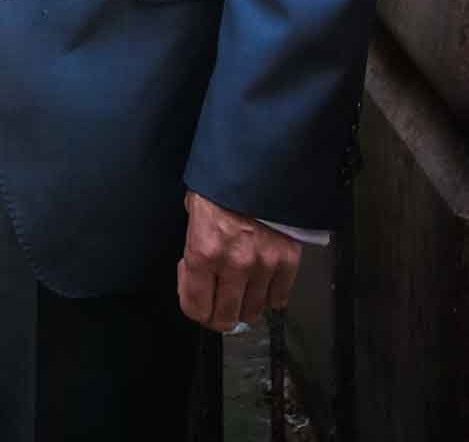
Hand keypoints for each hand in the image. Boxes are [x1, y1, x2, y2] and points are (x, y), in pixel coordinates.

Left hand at [177, 193, 300, 330]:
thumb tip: (196, 270)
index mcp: (204, 251)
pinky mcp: (287, 260)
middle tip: (217, 301)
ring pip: (253, 312)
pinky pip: (280, 297)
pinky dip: (271, 295)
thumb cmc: (221, 181)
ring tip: (240, 289)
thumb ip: (196, 244)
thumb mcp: (195, 209)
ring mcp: (264, 265)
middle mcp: (233, 264)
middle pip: (226, 318)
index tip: (194, 290)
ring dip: (244, 305)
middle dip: (218, 314)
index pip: (195, 307)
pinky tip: (263, 283)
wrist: (259, 161)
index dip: (192, 303)